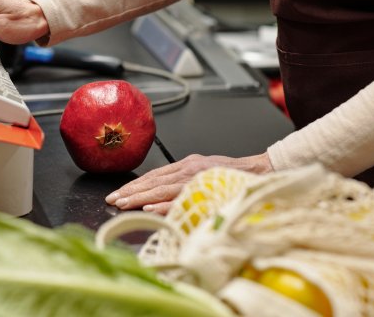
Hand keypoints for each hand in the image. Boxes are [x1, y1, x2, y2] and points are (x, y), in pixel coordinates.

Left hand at [105, 152, 272, 214]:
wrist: (261, 171)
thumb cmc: (233, 176)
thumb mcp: (204, 174)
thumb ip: (185, 183)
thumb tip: (162, 199)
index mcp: (187, 164)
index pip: (155, 175)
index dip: (135, 185)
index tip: (119, 193)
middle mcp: (188, 168)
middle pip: (154, 181)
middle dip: (131, 191)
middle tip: (112, 199)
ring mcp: (196, 177)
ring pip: (162, 189)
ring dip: (141, 198)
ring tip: (123, 204)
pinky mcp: (206, 187)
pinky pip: (181, 198)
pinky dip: (165, 204)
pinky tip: (150, 209)